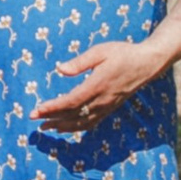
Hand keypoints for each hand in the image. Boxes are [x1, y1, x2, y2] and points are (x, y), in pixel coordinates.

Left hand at [31, 40, 162, 131]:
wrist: (146, 64)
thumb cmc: (122, 53)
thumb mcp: (100, 51)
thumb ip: (80, 62)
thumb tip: (59, 69)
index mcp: (97, 85)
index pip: (71, 102)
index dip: (53, 108)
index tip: (38, 110)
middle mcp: (101, 100)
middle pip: (73, 115)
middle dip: (52, 118)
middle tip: (34, 120)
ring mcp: (107, 107)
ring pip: (82, 123)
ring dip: (62, 126)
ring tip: (46, 127)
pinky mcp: (110, 108)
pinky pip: (91, 123)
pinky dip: (77, 128)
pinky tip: (67, 127)